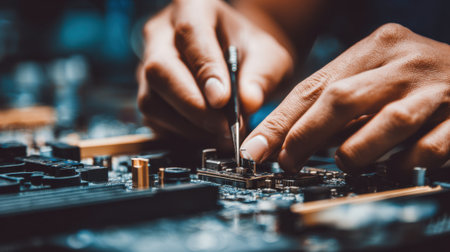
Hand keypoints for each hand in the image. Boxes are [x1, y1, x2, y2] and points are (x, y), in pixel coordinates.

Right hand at [137, 0, 292, 146]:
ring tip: (222, 133)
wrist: (236, 59)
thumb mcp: (269, 55)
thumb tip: (248, 103)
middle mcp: (161, 34)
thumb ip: (263, 75)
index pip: (190, 34)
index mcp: (192, 8)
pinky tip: (208, 134)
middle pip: (159, 69)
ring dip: (188, 124)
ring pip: (151, 99)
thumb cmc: (250, 52)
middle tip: (225, 127)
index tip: (222, 99)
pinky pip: (154, 119)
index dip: (204, 69)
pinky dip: (182, 133)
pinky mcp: (148, 93)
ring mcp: (147, 64)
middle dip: (192, 105)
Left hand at [241, 23, 449, 175]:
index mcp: (376, 47)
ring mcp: (436, 88)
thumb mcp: (374, 74)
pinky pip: (427, 148)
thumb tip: (290, 139)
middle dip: (305, 136)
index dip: (281, 121)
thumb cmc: (416, 77)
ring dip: (355, 151)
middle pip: (341, 99)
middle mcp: (404, 62)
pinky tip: (393, 167)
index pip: (315, 86)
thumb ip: (339, 102)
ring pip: (386, 123)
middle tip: (288, 162)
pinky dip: (403, 163)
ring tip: (344, 163)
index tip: (258, 148)